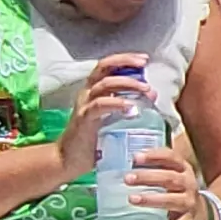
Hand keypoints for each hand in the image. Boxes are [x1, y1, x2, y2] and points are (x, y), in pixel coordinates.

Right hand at [51, 55, 156, 189]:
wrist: (68, 160)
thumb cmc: (93, 140)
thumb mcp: (111, 119)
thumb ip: (126, 107)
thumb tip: (152, 98)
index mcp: (93, 90)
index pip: (107, 65)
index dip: (125, 59)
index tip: (144, 59)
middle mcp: (87, 93)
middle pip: (104, 67)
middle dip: (127, 63)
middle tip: (145, 66)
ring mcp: (84, 105)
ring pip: (104, 84)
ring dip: (128, 83)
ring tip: (146, 89)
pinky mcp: (84, 119)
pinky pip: (100, 105)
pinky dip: (117, 104)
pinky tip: (132, 107)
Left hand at [126, 137, 206, 219]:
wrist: (203, 215)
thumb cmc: (179, 192)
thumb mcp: (174, 176)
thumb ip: (155, 169)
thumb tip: (123, 165)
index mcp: (183, 169)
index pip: (171, 157)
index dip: (154, 156)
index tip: (135, 157)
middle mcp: (188, 184)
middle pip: (169, 178)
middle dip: (148, 177)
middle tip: (128, 178)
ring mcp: (189, 203)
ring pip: (171, 200)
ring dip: (151, 199)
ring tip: (132, 199)